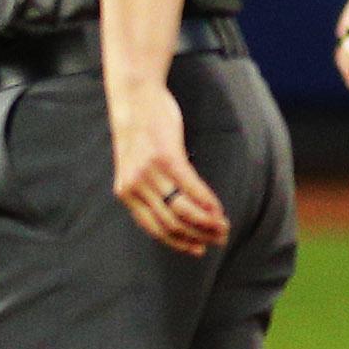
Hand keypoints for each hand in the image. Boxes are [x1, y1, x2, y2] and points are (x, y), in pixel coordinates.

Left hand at [108, 77, 227, 254]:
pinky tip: (218, 208)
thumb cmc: (139, 132)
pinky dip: (207, 201)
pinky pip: (191, 187)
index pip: (154, 228)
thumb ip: (147, 188)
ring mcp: (150, 172)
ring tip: (222, 226)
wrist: (135, 98)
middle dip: (197, 235)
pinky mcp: (167, 157)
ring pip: (182, 209)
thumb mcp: (134, 165)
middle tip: (218, 239)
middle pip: (170, 223)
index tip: (197, 250)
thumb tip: (173, 211)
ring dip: (206, 222)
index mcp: (125, 192)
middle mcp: (134, 186)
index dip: (178, 242)